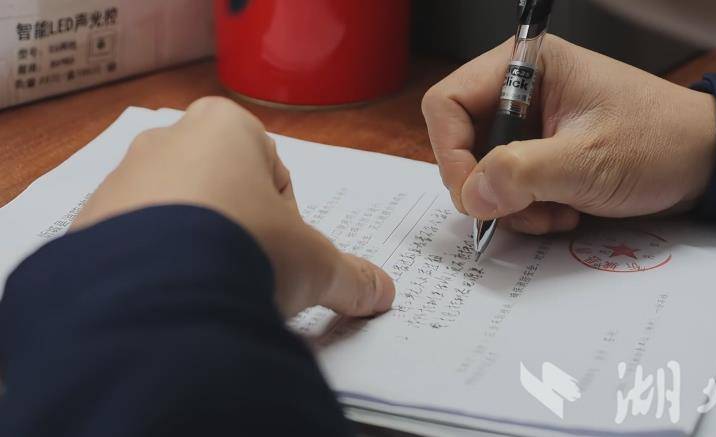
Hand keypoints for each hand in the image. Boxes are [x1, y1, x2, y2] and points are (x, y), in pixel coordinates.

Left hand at [72, 97, 394, 317]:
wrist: (155, 292)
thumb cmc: (245, 247)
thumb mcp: (315, 265)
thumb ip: (351, 276)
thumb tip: (382, 293)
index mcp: (225, 127)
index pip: (273, 172)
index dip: (287, 219)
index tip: (283, 253)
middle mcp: (166, 141)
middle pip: (223, 192)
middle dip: (240, 233)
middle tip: (251, 274)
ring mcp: (120, 182)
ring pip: (178, 220)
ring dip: (198, 253)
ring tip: (211, 293)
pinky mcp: (87, 226)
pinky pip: (134, 248)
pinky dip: (157, 273)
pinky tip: (173, 302)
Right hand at [422, 35, 715, 233]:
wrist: (706, 162)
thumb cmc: (660, 142)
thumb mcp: (588, 160)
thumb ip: (522, 173)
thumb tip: (472, 193)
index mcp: (528, 67)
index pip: (448, 102)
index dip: (451, 151)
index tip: (474, 193)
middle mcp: (523, 91)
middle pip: (461, 140)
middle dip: (487, 186)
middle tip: (518, 209)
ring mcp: (532, 124)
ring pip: (483, 171)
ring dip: (511, 204)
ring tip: (555, 212)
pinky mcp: (542, 153)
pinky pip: (509, 186)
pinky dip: (527, 209)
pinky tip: (564, 212)